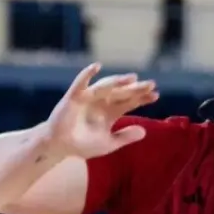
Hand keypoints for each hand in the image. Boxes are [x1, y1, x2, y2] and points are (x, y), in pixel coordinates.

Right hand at [43, 63, 157, 158]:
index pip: (131, 102)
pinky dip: (87, 74)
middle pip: (123, 92)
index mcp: (112, 111)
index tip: (156, 95)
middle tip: (151, 84)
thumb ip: (124, 137)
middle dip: (136, 89)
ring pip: (106, 87)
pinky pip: (80, 83)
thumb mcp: (107, 144)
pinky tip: (96, 66)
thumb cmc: (82, 144)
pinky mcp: (73, 97)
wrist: (58, 147)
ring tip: (133, 78)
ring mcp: (89, 98)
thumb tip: (145, 131)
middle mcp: (103, 101)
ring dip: (118, 81)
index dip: (143, 98)